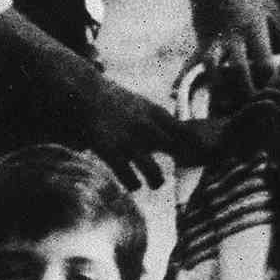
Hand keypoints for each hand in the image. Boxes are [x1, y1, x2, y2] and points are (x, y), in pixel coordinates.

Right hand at [63, 76, 200, 190]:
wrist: (86, 95)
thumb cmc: (119, 103)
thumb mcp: (144, 105)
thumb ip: (163, 121)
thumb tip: (186, 136)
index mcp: (156, 113)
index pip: (185, 133)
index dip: (192, 145)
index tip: (193, 152)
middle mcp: (145, 126)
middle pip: (173, 151)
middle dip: (177, 162)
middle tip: (175, 167)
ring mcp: (129, 141)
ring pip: (154, 172)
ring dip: (156, 181)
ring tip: (155, 183)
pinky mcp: (110, 152)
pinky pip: (129, 178)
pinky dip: (134, 184)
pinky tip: (134, 183)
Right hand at [187, 0, 279, 107]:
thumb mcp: (272, 8)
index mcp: (254, 28)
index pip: (265, 61)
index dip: (271, 81)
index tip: (279, 95)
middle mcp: (232, 37)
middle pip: (239, 71)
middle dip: (245, 92)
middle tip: (253, 112)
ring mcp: (212, 40)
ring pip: (212, 70)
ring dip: (218, 91)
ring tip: (223, 111)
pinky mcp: (199, 42)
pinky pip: (190, 64)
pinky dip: (183, 79)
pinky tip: (176, 95)